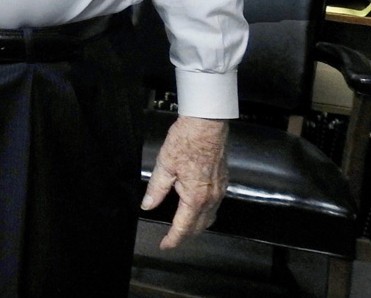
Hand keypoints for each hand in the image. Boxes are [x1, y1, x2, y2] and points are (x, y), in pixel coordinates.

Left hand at [141, 116, 227, 249]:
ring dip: (197, 227)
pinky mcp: (223, 182)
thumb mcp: (164, 165)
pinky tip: (197, 209)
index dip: (173, 239)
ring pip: (209, 218)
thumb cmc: (186, 141)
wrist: (207, 125)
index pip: (183, 226)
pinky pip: (215, 206)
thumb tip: (147, 205)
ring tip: (183, 229)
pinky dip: (205, 214)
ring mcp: (219, 190)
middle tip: (172, 240)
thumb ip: (156, 189)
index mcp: (195, 197)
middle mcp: (211, 198)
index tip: (164, 245)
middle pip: (199, 226)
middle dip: (185, 236)